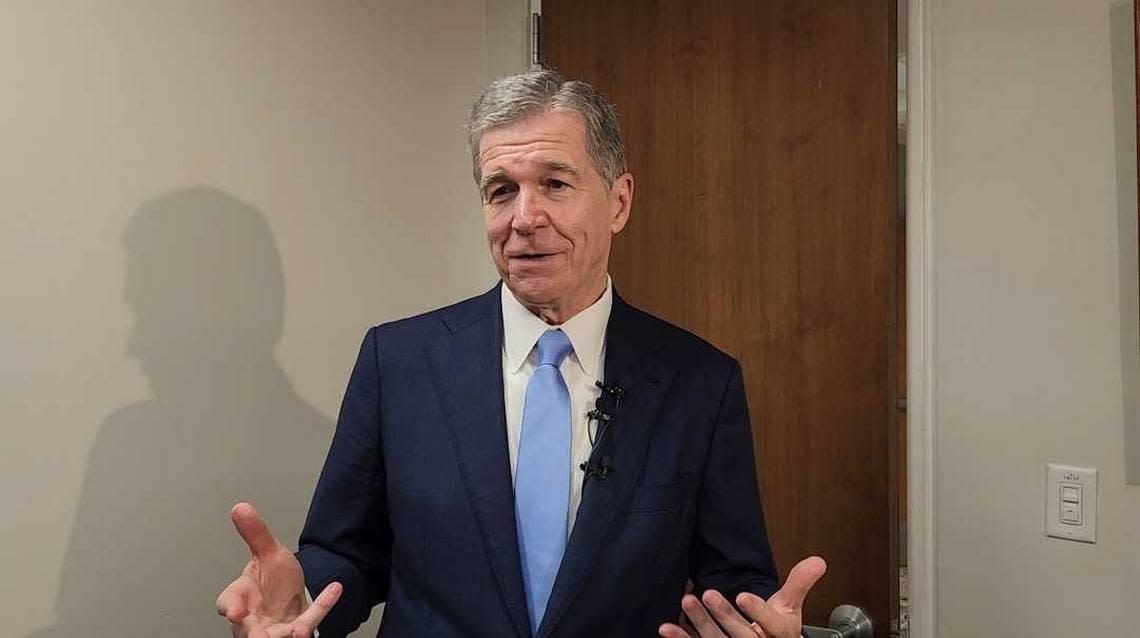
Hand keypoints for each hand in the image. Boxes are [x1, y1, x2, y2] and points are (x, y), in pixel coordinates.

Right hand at [216, 502, 341, 637]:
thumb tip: (241, 507)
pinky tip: (334, 589)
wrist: (291, 592)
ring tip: (299, 633)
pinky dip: (322, 606)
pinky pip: (310, 619)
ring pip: (278, 636)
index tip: (234, 611)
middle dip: (255, 634)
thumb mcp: (266, 552)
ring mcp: (275, 627)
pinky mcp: (297, 627)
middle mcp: (254, 618)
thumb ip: (255, 533)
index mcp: (241, 597)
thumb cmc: (271, 579)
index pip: (229, 603)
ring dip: (287, 635)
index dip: (231, 607)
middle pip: (250, 630)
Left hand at [658, 556, 826, 637]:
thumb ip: (799, 585)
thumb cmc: (776, 632)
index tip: (743, 595)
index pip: (774, 626)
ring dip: (701, 624)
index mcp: (781, 636)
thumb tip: (818, 560)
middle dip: (725, 616)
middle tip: (708, 594)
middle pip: (743, 637)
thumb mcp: (789, 610)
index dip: (758, 613)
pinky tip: (667, 628)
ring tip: (686, 601)